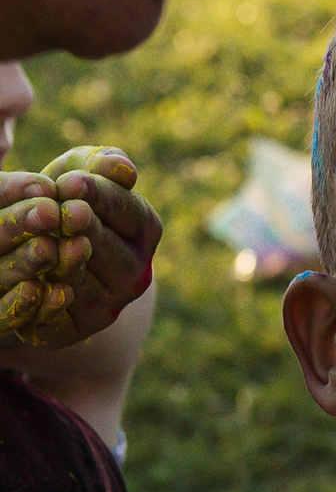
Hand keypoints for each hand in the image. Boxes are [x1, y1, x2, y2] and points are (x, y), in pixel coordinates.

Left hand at [0, 149, 157, 351]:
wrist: (41, 246)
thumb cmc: (66, 198)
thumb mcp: (82, 171)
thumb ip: (103, 163)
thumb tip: (125, 171)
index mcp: (143, 232)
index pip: (130, 213)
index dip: (102, 197)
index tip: (72, 183)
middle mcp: (134, 273)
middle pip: (114, 253)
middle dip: (88, 232)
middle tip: (66, 213)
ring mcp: (108, 304)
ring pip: (89, 288)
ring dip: (68, 268)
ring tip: (49, 247)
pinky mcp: (75, 329)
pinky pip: (64, 321)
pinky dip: (50, 306)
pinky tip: (37, 284)